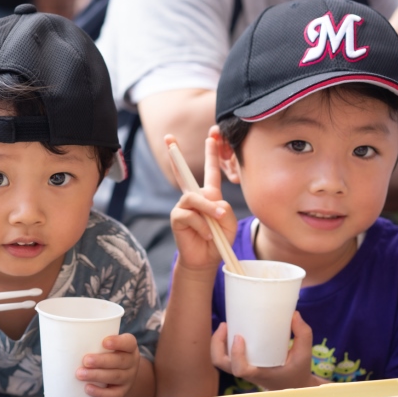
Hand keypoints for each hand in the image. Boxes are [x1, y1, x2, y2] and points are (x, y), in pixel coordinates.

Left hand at [77, 333, 140, 396]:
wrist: (118, 379)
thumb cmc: (105, 355)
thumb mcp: (104, 346)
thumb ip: (91, 340)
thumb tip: (60, 335)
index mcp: (128, 347)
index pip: (129, 342)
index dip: (118, 342)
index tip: (104, 342)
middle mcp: (131, 362)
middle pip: (120, 361)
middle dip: (102, 361)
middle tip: (85, 360)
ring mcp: (128, 378)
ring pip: (115, 376)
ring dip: (97, 375)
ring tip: (80, 374)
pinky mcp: (122, 392)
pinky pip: (113, 394)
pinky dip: (100, 392)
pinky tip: (88, 388)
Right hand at [167, 127, 236, 272]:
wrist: (206, 259)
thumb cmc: (218, 240)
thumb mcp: (229, 223)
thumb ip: (223, 209)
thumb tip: (209, 201)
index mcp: (209, 195)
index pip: (210, 171)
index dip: (211, 154)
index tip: (210, 137)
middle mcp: (193, 197)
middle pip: (183, 173)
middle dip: (176, 155)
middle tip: (169, 138)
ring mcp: (183, 207)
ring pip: (194, 198)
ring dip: (209, 210)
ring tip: (217, 222)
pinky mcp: (177, 217)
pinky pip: (190, 215)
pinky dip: (202, 225)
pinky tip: (207, 235)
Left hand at [211, 311, 320, 390]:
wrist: (294, 383)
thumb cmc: (297, 370)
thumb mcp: (304, 354)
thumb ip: (303, 335)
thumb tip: (294, 314)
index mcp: (259, 374)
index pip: (240, 370)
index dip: (235, 354)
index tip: (239, 337)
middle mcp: (246, 372)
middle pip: (220, 362)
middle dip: (217, 343)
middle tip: (225, 325)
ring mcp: (241, 368)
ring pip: (218, 359)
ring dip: (217, 342)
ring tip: (225, 325)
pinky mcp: (240, 363)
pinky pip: (224, 355)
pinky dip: (221, 343)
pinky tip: (230, 329)